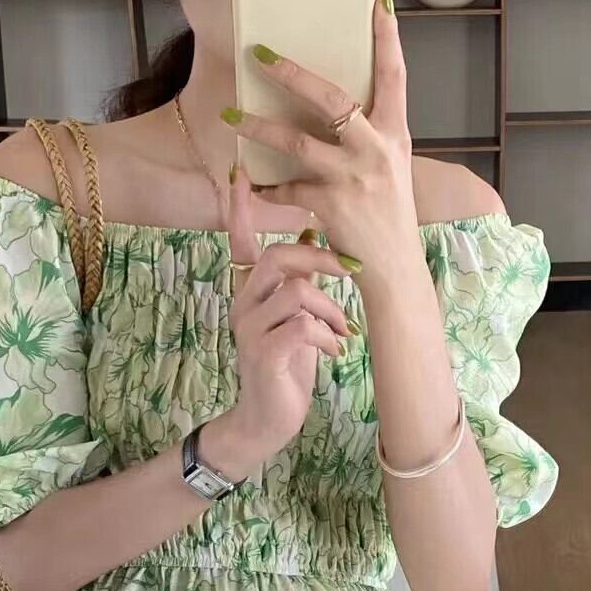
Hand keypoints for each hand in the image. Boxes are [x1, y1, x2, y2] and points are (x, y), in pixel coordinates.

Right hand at [213, 166, 356, 473]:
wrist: (268, 420)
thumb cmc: (287, 365)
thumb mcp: (296, 317)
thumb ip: (298, 281)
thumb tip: (312, 234)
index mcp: (249, 290)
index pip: (239, 239)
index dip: (238, 207)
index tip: (239, 170)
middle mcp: (242, 303)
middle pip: (278, 257)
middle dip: (322, 260)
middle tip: (352, 271)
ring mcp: (249, 329)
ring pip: (297, 291)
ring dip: (331, 309)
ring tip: (341, 332)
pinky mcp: (264, 354)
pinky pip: (302, 326)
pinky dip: (328, 337)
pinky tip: (334, 352)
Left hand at [221, 0, 421, 280]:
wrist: (395, 267)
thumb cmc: (387, 213)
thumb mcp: (389, 164)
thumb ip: (366, 133)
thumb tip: (332, 103)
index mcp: (394, 134)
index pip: (395, 74)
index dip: (387, 36)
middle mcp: (376, 149)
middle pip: (331, 98)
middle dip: (291, 73)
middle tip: (260, 53)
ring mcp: (352, 177)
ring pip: (297, 141)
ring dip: (259, 127)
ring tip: (231, 117)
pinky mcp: (330, 204)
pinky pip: (287, 187)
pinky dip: (266, 185)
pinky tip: (249, 181)